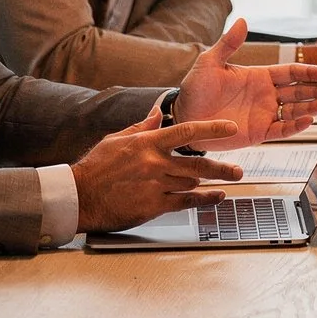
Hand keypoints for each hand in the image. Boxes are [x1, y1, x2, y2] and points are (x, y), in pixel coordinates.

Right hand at [71, 110, 244, 232]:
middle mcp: (154, 163)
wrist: (79, 197)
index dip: (212, 129)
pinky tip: (216, 197)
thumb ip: (142, 126)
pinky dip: (203, 199)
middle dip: (221, 167)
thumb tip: (157, 111)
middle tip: (238, 169)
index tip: (230, 128)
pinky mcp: (153, 206)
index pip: (186, 131)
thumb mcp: (117, 139)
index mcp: (147, 143)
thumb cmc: (95, 168)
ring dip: (207, 181)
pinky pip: (185, 202)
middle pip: (197, 163)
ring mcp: (155, 185)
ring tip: (224, 180)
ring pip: (191, 182)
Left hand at [175, 20, 316, 142]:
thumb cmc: (195, 89)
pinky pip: (282, 129)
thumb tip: (243, 20)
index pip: (290, 73)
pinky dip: (296, 125)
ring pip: (295, 111)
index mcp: (259, 77)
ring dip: (312, 108)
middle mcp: (266, 95)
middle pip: (299, 92)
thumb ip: (228, 44)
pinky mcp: (258, 132)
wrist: (183, 118)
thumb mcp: (210, 63)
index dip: (308, 72)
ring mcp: (264, 114)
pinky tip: (308, 120)